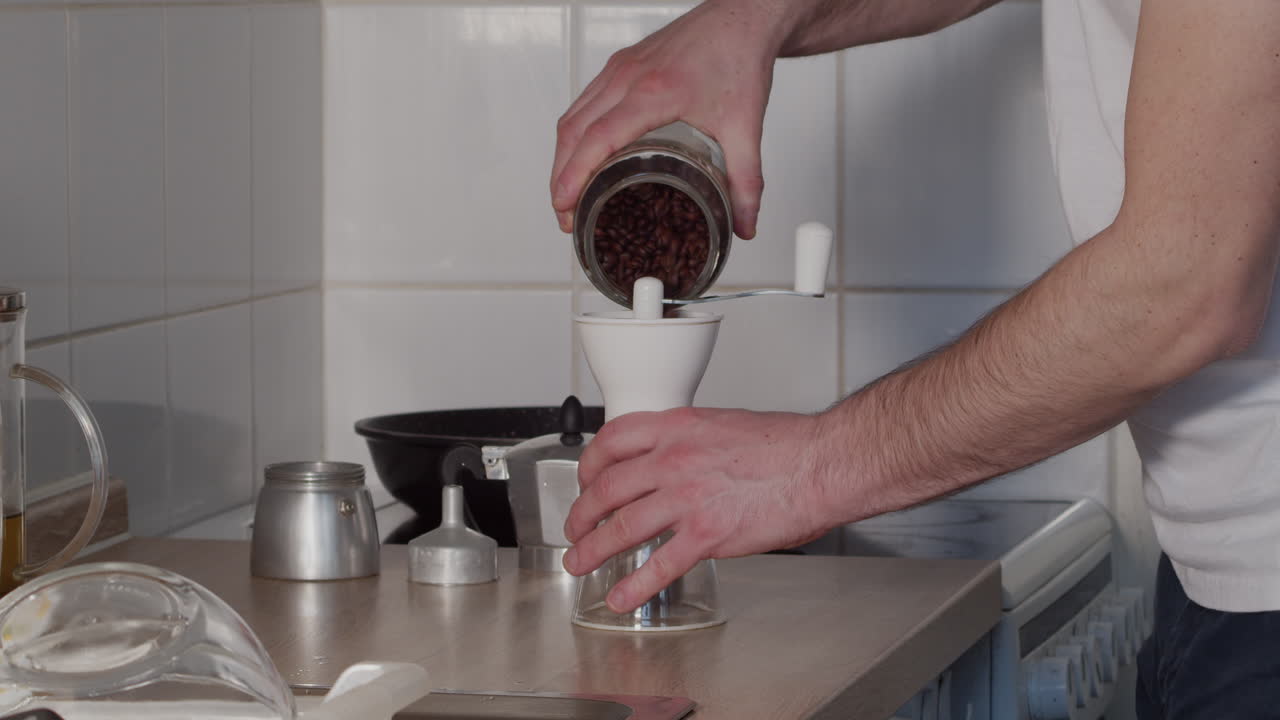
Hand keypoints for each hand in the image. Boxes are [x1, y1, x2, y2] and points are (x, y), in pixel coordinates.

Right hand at [550, 0, 785, 238]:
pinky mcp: (622, 64)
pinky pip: (584, 101)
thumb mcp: (746, 127)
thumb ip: (746, 182)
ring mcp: (620, 68)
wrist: (743, 18)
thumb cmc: (739, 58)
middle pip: (574, 131)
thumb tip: (743, 224)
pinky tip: (581, 154)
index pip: (599, 138)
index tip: (566, 205)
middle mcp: (629, 77)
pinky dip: (574, 133)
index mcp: (655, 92)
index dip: (576, 174)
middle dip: (562, 177)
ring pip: (573, 116)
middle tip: (567, 215)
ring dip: (563, 157)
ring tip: (569, 193)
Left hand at [563, 406, 832, 612]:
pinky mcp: (708, 535)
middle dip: (581, 512)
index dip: (589, 462)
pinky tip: (622, 597)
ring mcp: (688, 498)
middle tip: (574, 528)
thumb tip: (679, 464)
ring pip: (621, 527)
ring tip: (579, 563)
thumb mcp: (725, 426)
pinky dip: (634, 585)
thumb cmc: (788, 446)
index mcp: (679, 428)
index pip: (613, 439)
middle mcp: (675, 460)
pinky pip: (659, 565)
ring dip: (592, 549)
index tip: (585, 478)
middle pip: (606, 488)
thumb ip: (693, 444)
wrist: (823, 463)